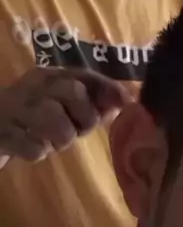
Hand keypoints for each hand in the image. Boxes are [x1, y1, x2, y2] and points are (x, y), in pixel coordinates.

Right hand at [0, 67, 132, 169]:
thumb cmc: (30, 123)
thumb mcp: (62, 110)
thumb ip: (91, 105)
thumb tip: (125, 101)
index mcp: (48, 76)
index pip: (84, 75)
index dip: (107, 88)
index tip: (125, 103)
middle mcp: (31, 85)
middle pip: (71, 90)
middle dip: (83, 116)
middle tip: (76, 132)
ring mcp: (12, 107)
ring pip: (52, 116)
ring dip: (60, 136)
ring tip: (52, 143)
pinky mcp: (1, 132)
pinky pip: (31, 145)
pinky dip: (37, 152)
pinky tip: (31, 149)